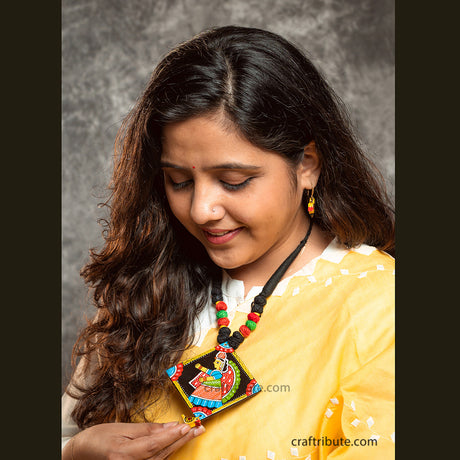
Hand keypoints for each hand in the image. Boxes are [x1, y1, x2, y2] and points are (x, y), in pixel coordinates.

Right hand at [62, 421, 204, 458]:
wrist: (83, 453)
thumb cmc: (100, 437)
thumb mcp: (122, 428)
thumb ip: (148, 429)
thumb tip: (170, 426)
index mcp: (123, 455)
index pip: (154, 445)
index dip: (172, 436)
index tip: (187, 426)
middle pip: (162, 454)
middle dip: (181, 440)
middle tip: (198, 428)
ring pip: (162, 459)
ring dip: (178, 445)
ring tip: (193, 432)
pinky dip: (168, 452)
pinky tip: (177, 442)